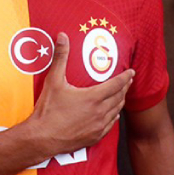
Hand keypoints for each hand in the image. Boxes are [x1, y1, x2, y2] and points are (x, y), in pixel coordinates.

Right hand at [25, 32, 133, 156]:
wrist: (42, 138)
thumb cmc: (48, 110)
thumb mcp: (53, 81)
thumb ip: (60, 57)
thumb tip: (62, 36)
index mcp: (93, 98)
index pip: (116, 84)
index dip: (126, 77)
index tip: (131, 72)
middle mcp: (99, 112)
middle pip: (119, 97)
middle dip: (125, 88)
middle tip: (128, 81)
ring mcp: (98, 126)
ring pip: (116, 111)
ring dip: (120, 101)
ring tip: (122, 95)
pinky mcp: (94, 137)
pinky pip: (110, 125)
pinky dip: (114, 117)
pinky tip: (113, 114)